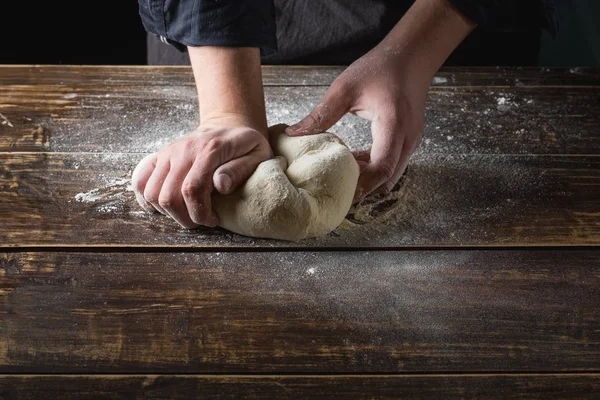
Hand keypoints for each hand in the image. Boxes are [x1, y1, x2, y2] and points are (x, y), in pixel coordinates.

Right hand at [132, 118, 271, 228]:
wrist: (227, 126)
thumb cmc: (246, 146)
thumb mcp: (257, 155)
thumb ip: (240, 170)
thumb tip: (220, 185)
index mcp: (210, 149)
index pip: (192, 189)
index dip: (200, 212)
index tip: (213, 219)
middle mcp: (184, 149)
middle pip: (169, 196)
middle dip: (185, 218)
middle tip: (201, 220)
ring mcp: (168, 152)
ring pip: (152, 193)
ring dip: (168, 212)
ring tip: (188, 212)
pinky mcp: (159, 156)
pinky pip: (140, 181)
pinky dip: (146, 199)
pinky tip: (164, 206)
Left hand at [286, 0, 474, 201]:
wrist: (411, 57)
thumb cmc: (380, 68)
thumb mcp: (345, 89)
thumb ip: (321, 114)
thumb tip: (294, 134)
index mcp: (393, 124)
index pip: (382, 167)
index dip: (363, 184)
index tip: (341, 192)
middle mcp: (407, 138)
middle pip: (387, 178)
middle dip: (364, 187)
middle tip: (336, 188)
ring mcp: (411, 141)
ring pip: (391, 173)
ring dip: (369, 177)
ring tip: (343, 173)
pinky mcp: (409, 140)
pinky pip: (393, 163)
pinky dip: (375, 167)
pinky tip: (356, 159)